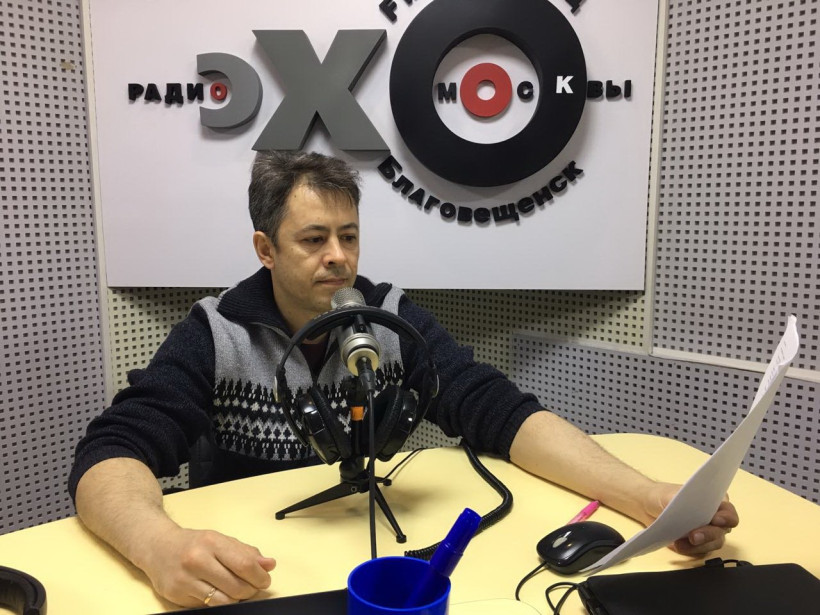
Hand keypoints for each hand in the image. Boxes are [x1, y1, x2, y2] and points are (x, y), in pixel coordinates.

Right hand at [138, 526, 275, 606]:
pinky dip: (218, 602)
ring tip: (237, 591)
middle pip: (236, 586)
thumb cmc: (194, 543)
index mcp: (211, 542)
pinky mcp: (175, 595)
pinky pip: (206, 606)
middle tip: (252, 587)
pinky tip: (217, 592)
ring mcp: (184, 579)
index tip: (265, 580)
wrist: (157, 547)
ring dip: (236, 599)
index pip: (244, 564)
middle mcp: (196, 560)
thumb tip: (270, 565)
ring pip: (223, 601)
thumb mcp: (220, 540)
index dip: (260, 577)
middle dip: (250, 590)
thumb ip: (246, 552)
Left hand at [644, 482, 739, 555]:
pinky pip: (699, 552)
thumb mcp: (670, 494)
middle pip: (721, 531)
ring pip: (712, 544)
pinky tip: (678, 545)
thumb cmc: (663, 495)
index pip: (728, 511)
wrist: (647, 506)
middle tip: (693, 536)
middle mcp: (714, 519)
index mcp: (714, 502)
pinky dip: (690, 550)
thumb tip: (692, 508)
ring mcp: (706, 533)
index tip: (715, 520)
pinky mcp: (696, 545)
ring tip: (680, 543)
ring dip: (699, 546)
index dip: (726, 517)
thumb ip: (684, 500)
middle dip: (708, 535)